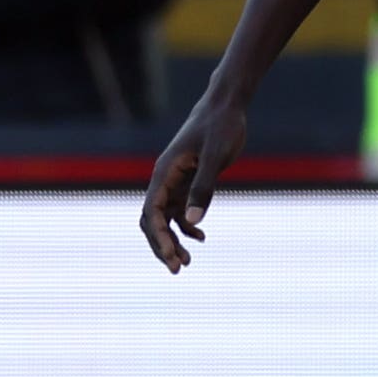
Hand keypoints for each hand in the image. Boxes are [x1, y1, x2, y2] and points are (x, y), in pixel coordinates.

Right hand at [141, 91, 250, 271]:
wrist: (226, 107)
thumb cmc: (220, 127)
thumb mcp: (215, 157)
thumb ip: (204, 187)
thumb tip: (194, 221)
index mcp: (164, 173)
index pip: (152, 212)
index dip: (158, 237)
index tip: (170, 257)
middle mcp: (164, 180)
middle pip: (153, 220)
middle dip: (162, 245)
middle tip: (177, 269)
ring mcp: (176, 182)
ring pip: (166, 219)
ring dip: (173, 240)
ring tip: (187, 263)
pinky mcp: (189, 181)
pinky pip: (181, 210)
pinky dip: (187, 226)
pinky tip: (201, 237)